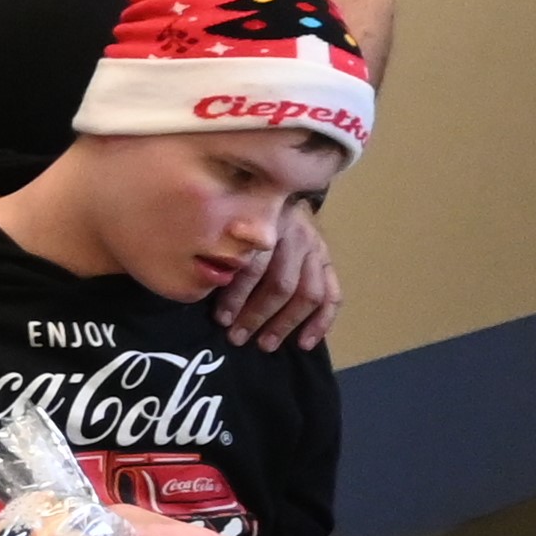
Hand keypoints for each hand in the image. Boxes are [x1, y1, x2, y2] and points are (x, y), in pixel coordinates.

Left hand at [215, 198, 341, 349]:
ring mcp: (316, 249)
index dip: (236, 296)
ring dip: (285, 323)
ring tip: (265, 344)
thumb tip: (204, 286)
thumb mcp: (228, 223)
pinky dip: (320, 323)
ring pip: (307, 294)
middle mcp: (296, 236)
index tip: (221, 319)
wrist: (278, 190)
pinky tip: (305, 343)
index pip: (253, 266)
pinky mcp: (327, 262)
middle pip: (281, 284)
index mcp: (267, 225)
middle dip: (257, 315)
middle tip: (237, 337)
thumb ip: (222, 250)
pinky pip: (332, 296)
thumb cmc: (242, 215)